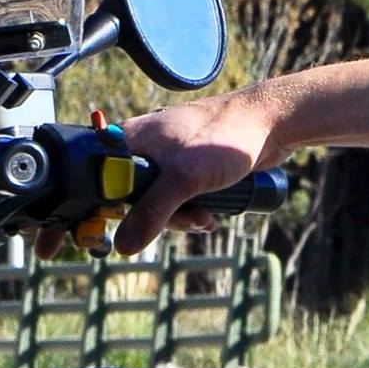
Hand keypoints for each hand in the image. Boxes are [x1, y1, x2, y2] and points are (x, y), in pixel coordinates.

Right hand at [110, 88, 281, 254]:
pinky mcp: (189, 168)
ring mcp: (167, 158)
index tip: (103, 231)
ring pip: (158, 202)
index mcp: (130, 139)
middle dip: (157, 218)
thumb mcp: (183, 179)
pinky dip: (192, 211)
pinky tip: (210, 216)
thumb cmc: (224, 135)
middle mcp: (144, 147)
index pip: (98, 179)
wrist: (270, 122)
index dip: (100, 208)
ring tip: (205, 218)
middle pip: (129, 197)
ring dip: (181, 217)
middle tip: (182, 222)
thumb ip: (151, 212)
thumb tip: (123, 245)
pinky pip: (179, 198)